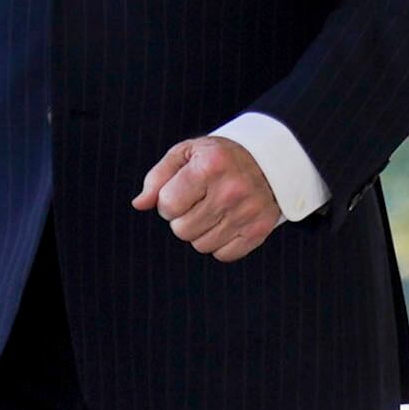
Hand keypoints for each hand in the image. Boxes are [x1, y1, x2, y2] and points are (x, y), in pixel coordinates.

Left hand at [135, 136, 282, 260]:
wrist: (268, 161)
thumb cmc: (218, 158)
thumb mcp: (186, 154)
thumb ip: (158, 178)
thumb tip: (140, 204)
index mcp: (211, 165)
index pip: (168, 205)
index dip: (167, 202)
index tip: (180, 192)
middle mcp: (232, 189)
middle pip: (182, 230)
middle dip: (182, 219)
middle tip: (197, 203)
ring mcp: (248, 212)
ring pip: (201, 245)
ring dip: (200, 232)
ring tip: (212, 211)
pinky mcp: (259, 230)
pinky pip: (223, 255)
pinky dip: (220, 243)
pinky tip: (227, 223)